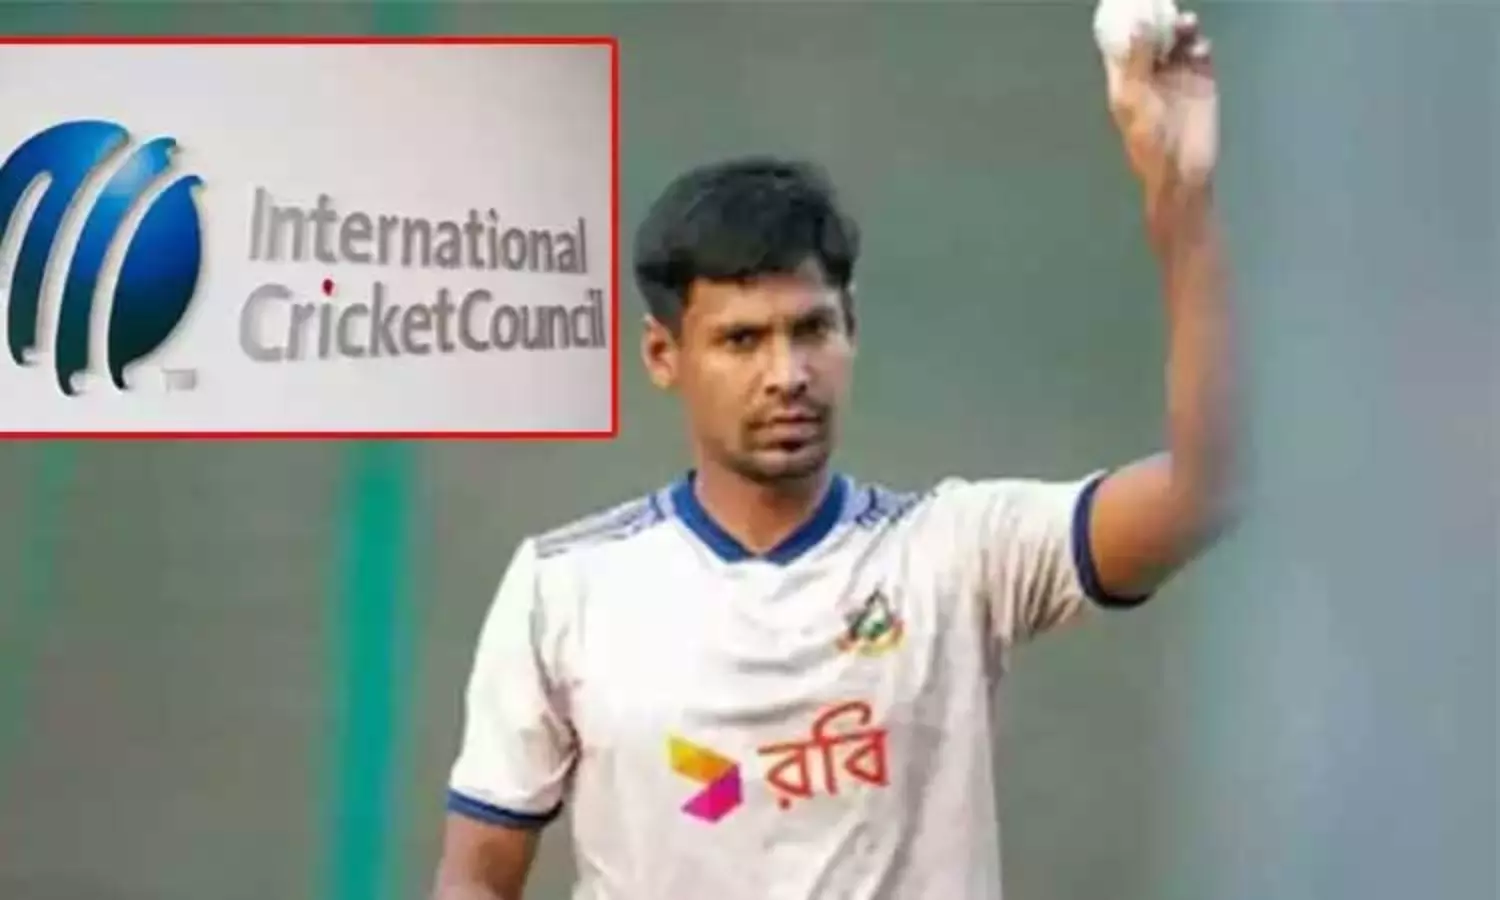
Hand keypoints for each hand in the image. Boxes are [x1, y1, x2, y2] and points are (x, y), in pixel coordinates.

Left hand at [1105, 11, 1218, 248]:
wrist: (1183, 169)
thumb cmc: (1149, 140)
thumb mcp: (1135, 99)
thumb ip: (1136, 60)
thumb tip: (1137, 23)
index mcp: (1127, 79)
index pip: (1123, 41)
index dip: (1127, 19)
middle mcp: (1152, 73)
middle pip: (1154, 34)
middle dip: (1159, 17)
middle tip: (1166, 4)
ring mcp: (1179, 76)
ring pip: (1179, 40)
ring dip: (1182, 28)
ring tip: (1186, 23)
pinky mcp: (1203, 81)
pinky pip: (1202, 53)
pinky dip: (1200, 45)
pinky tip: (1200, 47)